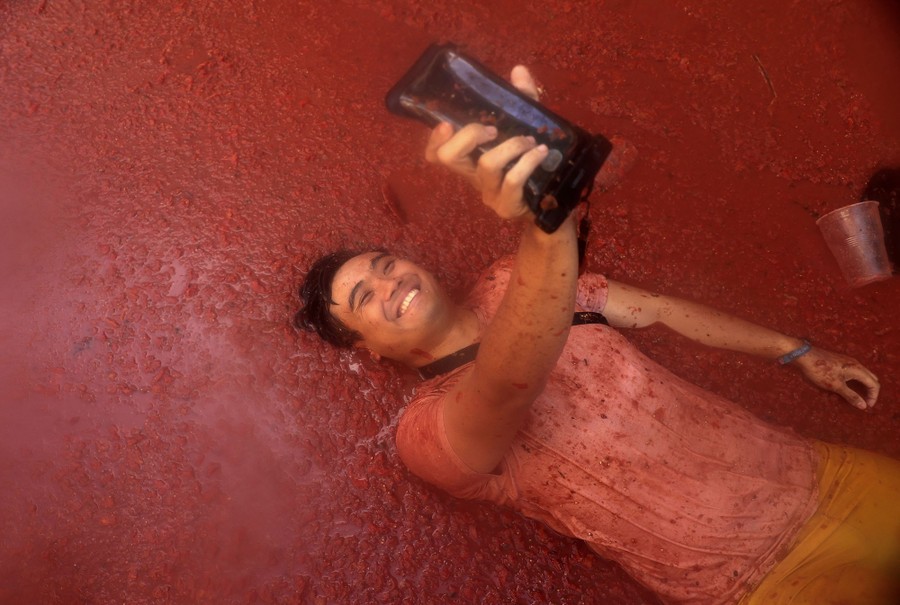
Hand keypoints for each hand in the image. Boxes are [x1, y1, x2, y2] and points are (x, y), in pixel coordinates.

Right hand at [424, 66, 547, 220]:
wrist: (555, 205)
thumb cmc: (535, 165)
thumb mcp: (528, 128)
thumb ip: (522, 100)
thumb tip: (518, 70)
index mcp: (471, 160)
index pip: (436, 154)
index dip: (433, 140)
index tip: (447, 124)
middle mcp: (474, 178)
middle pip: (448, 157)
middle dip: (469, 134)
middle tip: (493, 129)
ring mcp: (489, 194)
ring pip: (486, 164)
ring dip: (510, 145)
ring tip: (529, 140)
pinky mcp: (507, 207)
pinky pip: (512, 180)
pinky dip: (527, 161)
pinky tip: (540, 152)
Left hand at [793, 347, 879, 409]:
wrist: (804, 356)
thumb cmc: (820, 371)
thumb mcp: (836, 386)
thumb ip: (851, 396)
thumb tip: (863, 405)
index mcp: (858, 369)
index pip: (874, 384)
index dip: (873, 396)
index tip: (868, 406)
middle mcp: (855, 363)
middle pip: (871, 378)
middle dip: (871, 391)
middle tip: (865, 402)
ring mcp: (848, 361)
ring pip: (863, 374)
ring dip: (863, 386)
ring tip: (858, 396)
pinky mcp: (840, 361)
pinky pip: (854, 372)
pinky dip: (856, 381)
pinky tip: (848, 386)